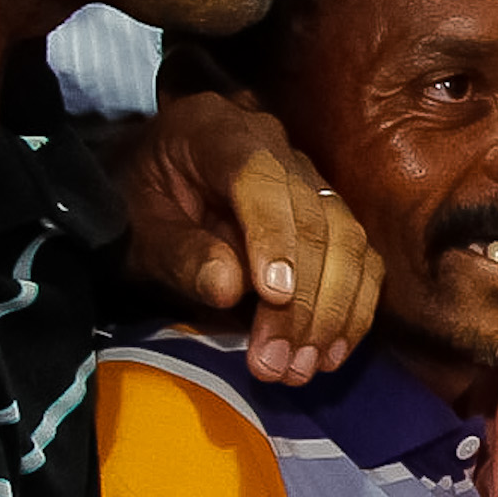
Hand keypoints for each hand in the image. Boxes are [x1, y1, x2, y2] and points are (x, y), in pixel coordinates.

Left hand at [117, 92, 378, 384]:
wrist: (149, 191)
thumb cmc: (137, 207)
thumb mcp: (139, 233)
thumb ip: (179, 254)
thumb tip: (230, 287)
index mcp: (214, 128)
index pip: (257, 175)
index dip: (272, 234)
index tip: (272, 296)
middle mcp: (272, 142)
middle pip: (310, 214)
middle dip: (301, 298)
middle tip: (277, 363)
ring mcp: (307, 175)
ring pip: (346, 238)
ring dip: (331, 311)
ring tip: (300, 368)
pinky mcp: (328, 212)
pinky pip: (360, 258)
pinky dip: (353, 308)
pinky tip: (329, 353)